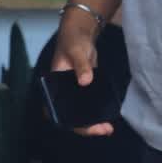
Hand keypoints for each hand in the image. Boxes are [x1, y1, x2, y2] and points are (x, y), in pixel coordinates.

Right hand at [52, 14, 112, 136]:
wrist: (81, 32)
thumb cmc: (73, 40)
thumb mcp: (76, 51)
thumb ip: (81, 66)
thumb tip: (86, 81)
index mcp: (53, 87)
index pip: (58, 111)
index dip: (70, 122)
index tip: (86, 127)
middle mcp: (62, 93)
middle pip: (71, 116)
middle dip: (86, 126)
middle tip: (104, 129)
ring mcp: (73, 92)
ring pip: (81, 113)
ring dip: (93, 122)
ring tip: (108, 128)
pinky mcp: (84, 89)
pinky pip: (89, 105)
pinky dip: (97, 112)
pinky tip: (108, 116)